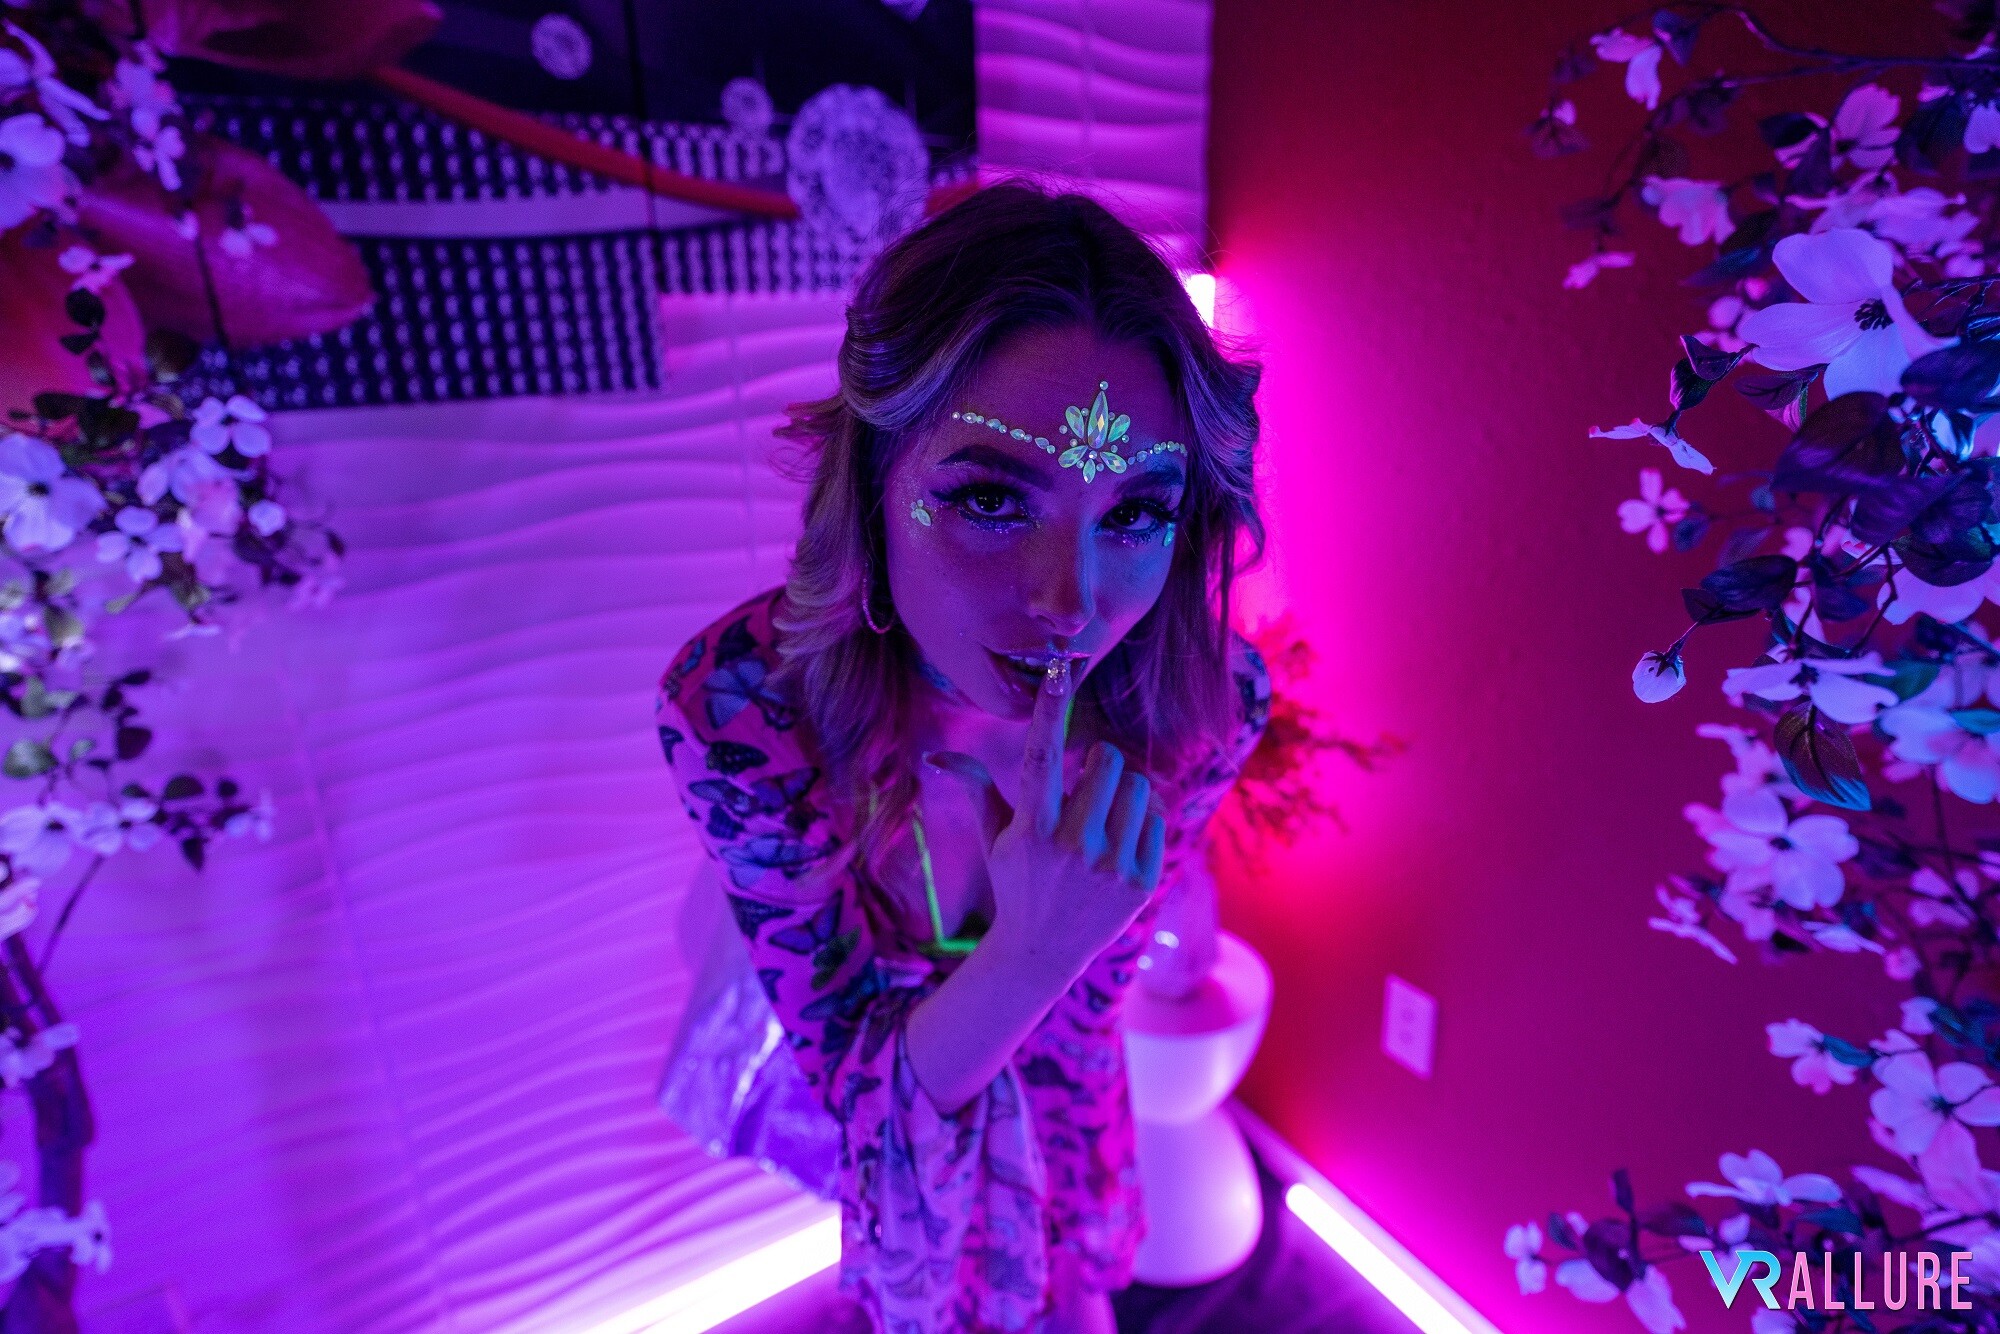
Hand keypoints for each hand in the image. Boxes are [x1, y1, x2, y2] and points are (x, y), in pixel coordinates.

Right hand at [927, 657, 1166, 987]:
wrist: (1044, 952)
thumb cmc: (1016, 882)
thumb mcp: (994, 837)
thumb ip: (975, 789)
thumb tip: (935, 755)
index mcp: (1031, 831)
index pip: (1040, 757)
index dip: (1048, 712)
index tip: (1057, 673)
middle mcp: (1072, 847)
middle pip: (1106, 761)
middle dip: (1097, 762)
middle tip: (1084, 784)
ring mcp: (1110, 866)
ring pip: (1138, 785)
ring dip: (1122, 789)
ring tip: (1102, 814)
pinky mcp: (1140, 881)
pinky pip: (1156, 817)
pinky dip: (1140, 819)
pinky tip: (1118, 840)